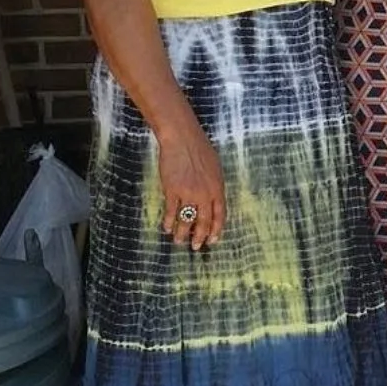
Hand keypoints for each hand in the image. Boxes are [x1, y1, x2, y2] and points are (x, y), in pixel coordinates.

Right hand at [156, 124, 225, 249]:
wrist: (182, 139)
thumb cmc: (200, 149)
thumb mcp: (215, 168)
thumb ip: (214, 186)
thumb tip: (212, 200)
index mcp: (218, 188)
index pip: (220, 215)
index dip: (216, 229)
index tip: (213, 240)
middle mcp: (205, 194)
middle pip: (203, 221)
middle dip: (200, 236)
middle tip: (196, 247)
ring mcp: (189, 193)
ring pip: (186, 220)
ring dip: (182, 233)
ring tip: (178, 241)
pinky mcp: (172, 191)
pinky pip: (171, 212)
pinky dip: (168, 222)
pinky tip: (166, 228)